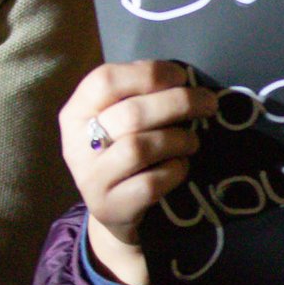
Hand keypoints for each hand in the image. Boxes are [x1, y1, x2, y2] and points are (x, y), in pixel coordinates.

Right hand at [59, 61, 215, 284]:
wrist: (115, 211)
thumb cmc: (123, 155)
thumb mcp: (120, 121)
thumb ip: (138, 96)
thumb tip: (180, 78)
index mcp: (76, 113)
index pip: (105, 80)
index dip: (148, 73)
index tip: (181, 76)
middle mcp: (75, 145)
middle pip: (131, 113)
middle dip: (179, 103)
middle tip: (208, 103)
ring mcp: (90, 179)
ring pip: (139, 148)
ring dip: (177, 140)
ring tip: (192, 141)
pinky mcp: (110, 207)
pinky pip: (150, 182)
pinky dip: (174, 171)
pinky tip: (180, 166)